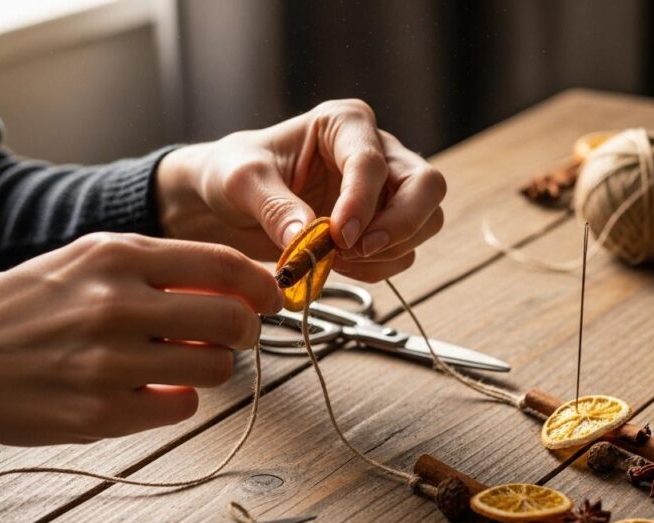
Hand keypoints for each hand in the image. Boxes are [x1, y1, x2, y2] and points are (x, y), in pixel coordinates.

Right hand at [0, 234, 280, 446]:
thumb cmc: (18, 308)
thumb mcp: (84, 261)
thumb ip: (156, 268)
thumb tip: (231, 283)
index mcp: (115, 255)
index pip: (222, 264)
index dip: (262, 283)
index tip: (272, 296)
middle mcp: (117, 304)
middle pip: (233, 321)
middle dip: (247, 330)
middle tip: (236, 335)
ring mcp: (112, 362)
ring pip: (216, 368)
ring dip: (212, 367)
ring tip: (181, 362)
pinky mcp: (104, 412)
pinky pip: (183, 407)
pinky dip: (178, 399)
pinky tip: (151, 388)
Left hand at [155, 99, 446, 281]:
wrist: (227, 202)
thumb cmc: (233, 174)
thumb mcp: (241, 183)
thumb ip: (274, 207)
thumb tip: (307, 239)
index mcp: (344, 123)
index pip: (373, 162)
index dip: (362, 203)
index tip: (340, 236)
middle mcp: (377, 151)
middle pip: (426, 186)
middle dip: (402, 224)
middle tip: (360, 250)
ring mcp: (387, 190)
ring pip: (426, 221)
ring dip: (390, 250)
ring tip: (339, 260)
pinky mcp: (384, 225)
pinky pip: (404, 251)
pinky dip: (379, 267)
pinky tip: (341, 266)